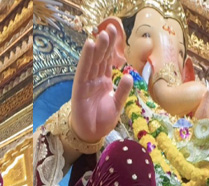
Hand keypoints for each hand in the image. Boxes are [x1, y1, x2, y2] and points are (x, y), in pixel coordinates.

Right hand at [70, 25, 132, 143]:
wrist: (91, 135)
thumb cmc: (102, 120)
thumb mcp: (117, 105)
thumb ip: (123, 91)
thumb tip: (129, 76)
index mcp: (104, 81)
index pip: (108, 61)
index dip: (111, 47)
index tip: (116, 32)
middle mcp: (94, 79)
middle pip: (100, 58)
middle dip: (105, 43)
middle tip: (110, 27)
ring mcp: (86, 83)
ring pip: (92, 62)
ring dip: (96, 48)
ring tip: (101, 34)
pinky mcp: (79, 89)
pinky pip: (83, 71)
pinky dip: (86, 59)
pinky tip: (89, 46)